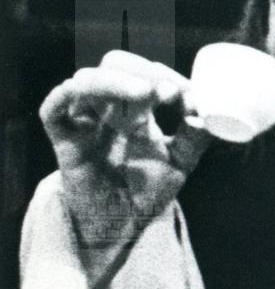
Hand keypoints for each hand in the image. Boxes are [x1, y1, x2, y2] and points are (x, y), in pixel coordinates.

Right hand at [39, 50, 209, 250]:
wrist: (123, 223)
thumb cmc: (149, 188)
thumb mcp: (182, 160)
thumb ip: (196, 135)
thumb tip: (206, 110)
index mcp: (138, 106)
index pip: (145, 73)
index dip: (163, 75)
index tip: (184, 91)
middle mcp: (110, 107)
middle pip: (114, 65)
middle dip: (139, 70)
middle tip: (164, 89)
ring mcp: (86, 120)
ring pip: (86, 81)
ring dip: (115, 81)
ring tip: (145, 94)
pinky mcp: (65, 139)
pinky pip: (53, 110)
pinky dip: (65, 95)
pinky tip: (82, 92)